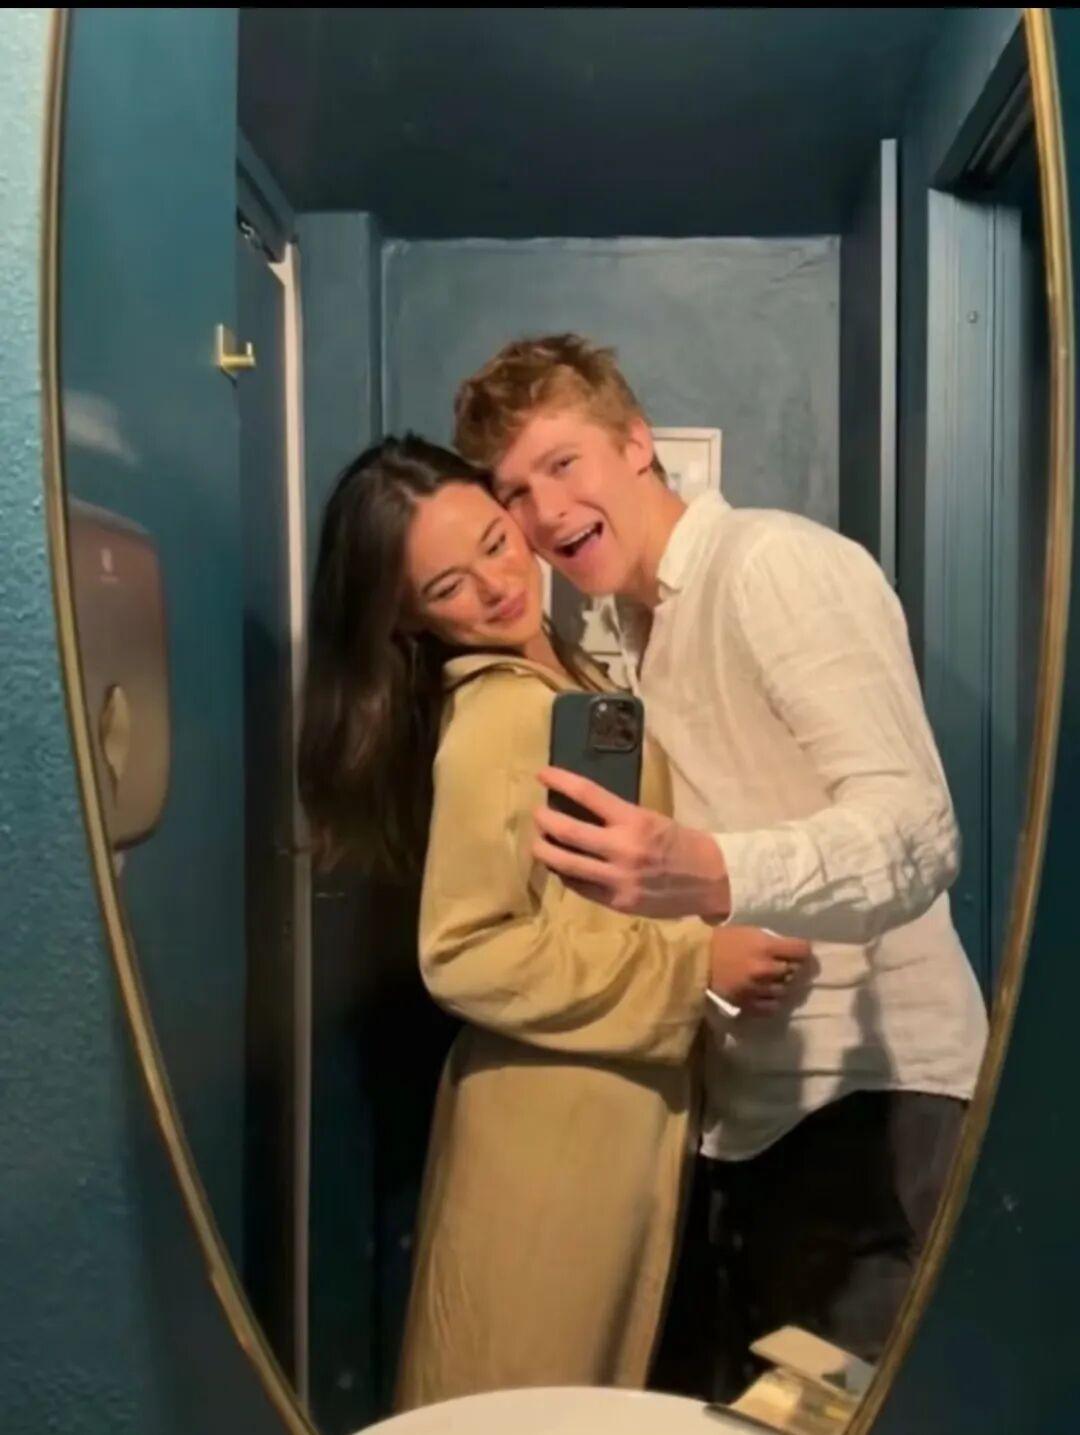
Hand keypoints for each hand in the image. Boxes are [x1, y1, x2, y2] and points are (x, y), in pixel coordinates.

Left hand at [533, 768, 731, 919]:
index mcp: (634, 820)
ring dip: (545, 851)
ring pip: (566, 864)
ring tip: (538, 844)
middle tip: (537, 815)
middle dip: (544, 820)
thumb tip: (578, 811)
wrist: (712, 880)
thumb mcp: (651, 819)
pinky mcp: (618, 902)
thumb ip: (617, 818)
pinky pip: (580, 887)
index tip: (542, 775)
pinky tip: (561, 868)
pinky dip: (566, 875)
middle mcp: (623, 848)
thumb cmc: (680, 843)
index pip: (587, 794)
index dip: (560, 782)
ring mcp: (618, 878)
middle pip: (567, 831)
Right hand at [710, 927, 811, 1016]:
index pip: (801, 950)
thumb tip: (790, 951)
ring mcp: (758, 989)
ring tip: (768, 980)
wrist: (696, 960)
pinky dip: (771, 1000)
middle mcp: (766, 969)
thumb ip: (771, 942)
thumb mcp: (750, 932)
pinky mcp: (749, 1005)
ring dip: (779, 984)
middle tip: (778, 965)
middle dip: (788, 967)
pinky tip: (763, 993)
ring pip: (784, 990)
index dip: (802, 950)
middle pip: (794, 971)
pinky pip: (772, 1007)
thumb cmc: (722, 941)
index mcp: (766, 947)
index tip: (798, 951)